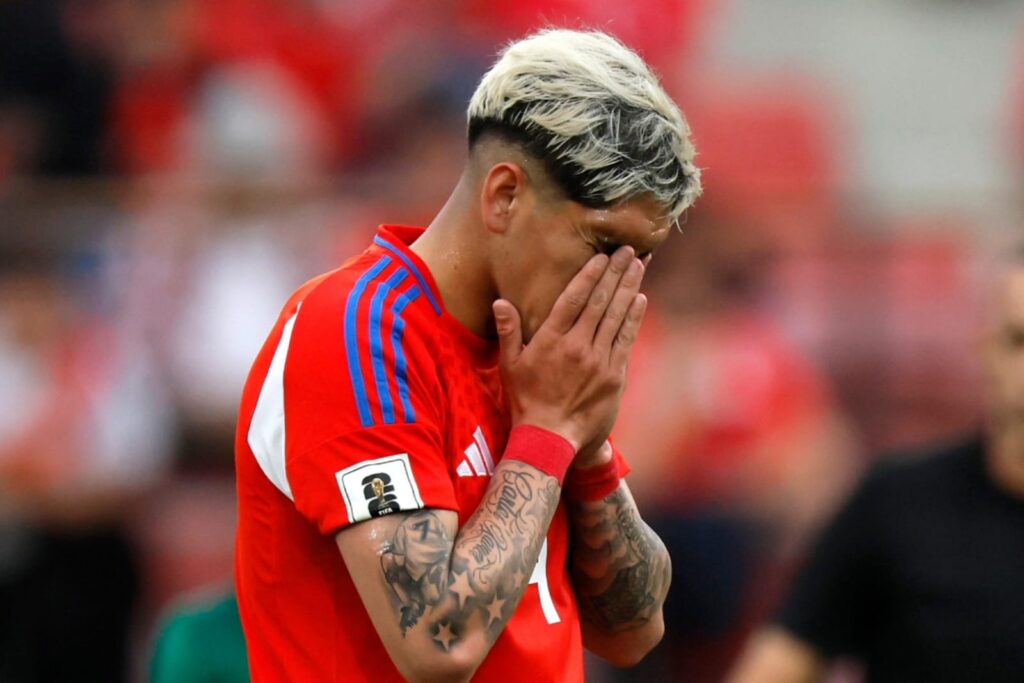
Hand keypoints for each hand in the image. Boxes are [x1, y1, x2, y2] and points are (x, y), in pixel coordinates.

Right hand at [493, 246, 647, 450]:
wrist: (551, 439)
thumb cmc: (526, 401)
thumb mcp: (509, 366)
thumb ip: (508, 332)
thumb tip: (501, 302)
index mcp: (551, 340)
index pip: (574, 298)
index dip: (590, 274)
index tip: (602, 256)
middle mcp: (577, 346)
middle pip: (601, 301)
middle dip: (616, 272)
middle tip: (629, 249)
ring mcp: (599, 360)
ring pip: (617, 316)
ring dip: (630, 287)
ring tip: (639, 265)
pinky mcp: (614, 375)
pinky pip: (626, 339)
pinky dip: (633, 317)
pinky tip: (639, 299)